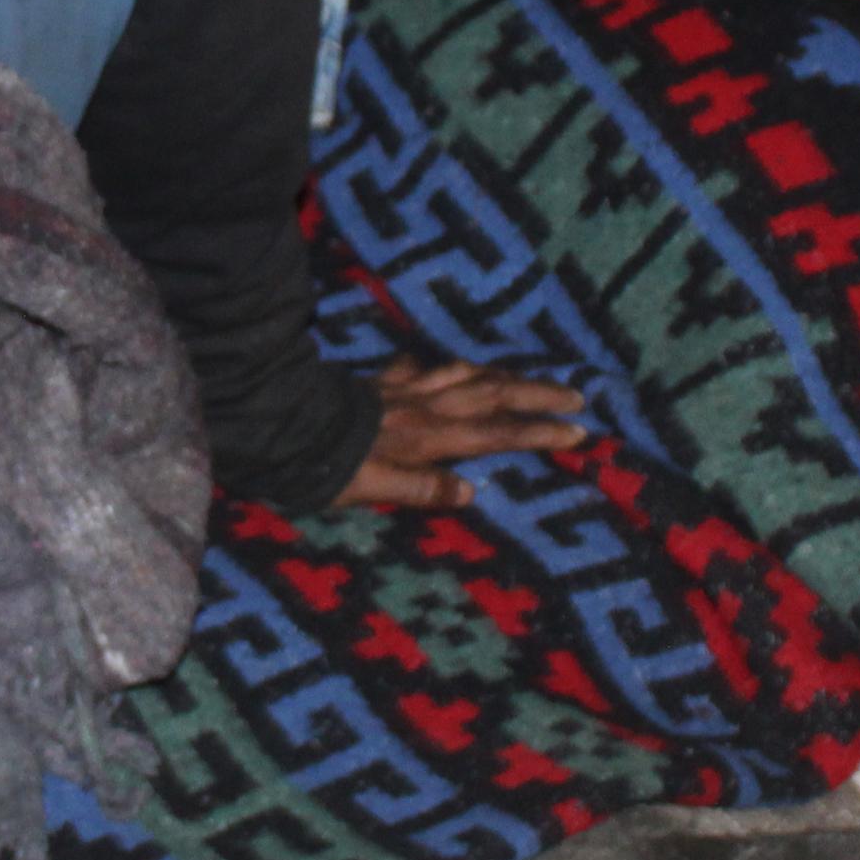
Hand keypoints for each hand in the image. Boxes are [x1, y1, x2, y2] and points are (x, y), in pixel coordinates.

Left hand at [335, 356, 588, 510]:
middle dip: (538, 394)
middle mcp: (425, 407)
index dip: (538, 432)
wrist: (281, 420)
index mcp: (428, 438)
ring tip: (532, 378)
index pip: (496, 434)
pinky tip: (452, 367)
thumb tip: (472, 493)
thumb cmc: (324, 467)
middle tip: (577, 394)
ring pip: (468, 375)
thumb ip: (421, 491)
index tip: (577, 431)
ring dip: (506, 376)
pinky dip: (450, 368)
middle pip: (494, 394)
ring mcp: (406, 388)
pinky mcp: (386, 381)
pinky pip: (429, 368)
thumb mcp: (371, 490)